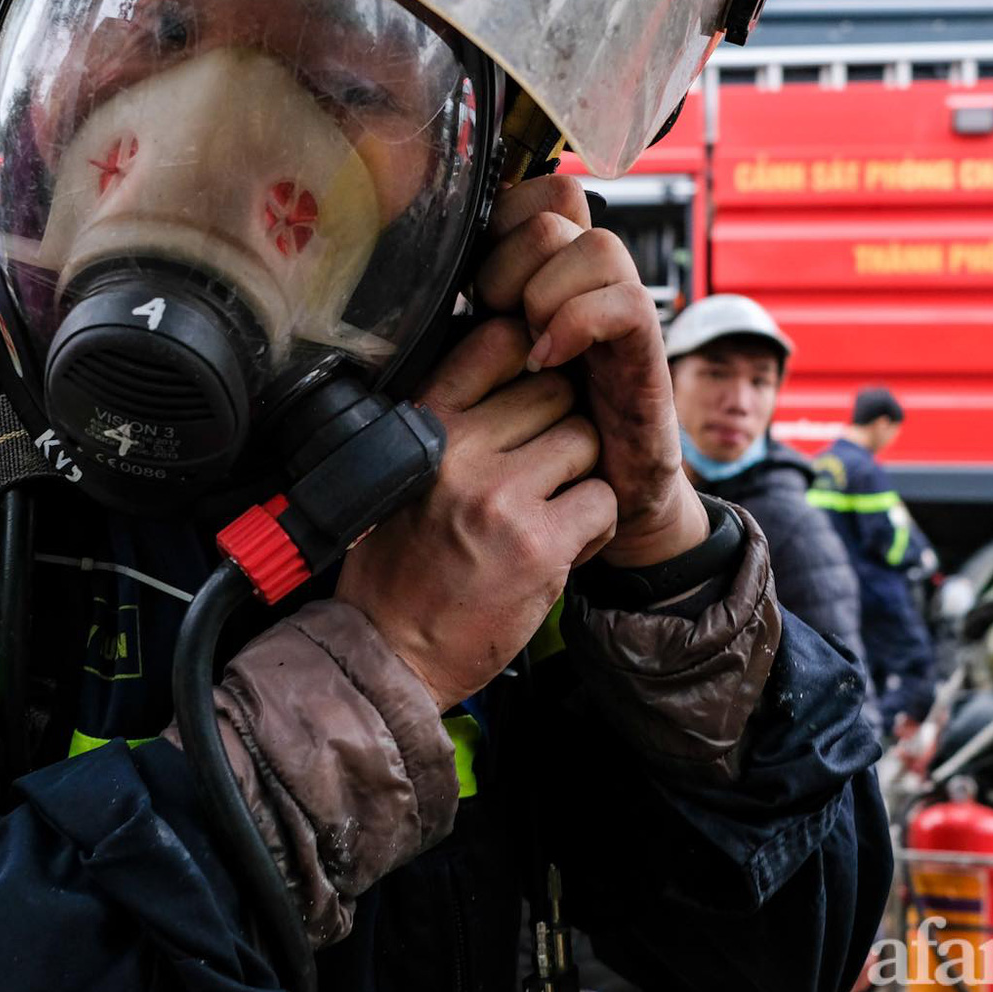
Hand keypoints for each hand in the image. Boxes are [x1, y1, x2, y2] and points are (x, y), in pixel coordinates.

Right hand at [335, 319, 617, 708]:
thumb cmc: (397, 565)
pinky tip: (559, 549)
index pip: (498, 341)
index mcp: (425, 423)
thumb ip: (449, 422)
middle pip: (555, 392)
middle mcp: (461, 449)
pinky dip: (594, 528)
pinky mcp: (539, 544)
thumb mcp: (401, 472)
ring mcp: (501, 495)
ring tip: (547, 515)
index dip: (530, 359)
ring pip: (585, 441)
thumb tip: (511, 367)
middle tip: (538, 477)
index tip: (530, 390)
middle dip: (558, 430)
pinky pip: (603, 501)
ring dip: (580, 478)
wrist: (389, 650)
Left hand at [473, 173, 707, 566]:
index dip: (503, 218)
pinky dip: (577, 325)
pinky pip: (624, 302)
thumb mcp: (488, 355)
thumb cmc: (538, 425)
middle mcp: (594, 279)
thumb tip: (418, 274)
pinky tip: (550, 360)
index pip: (540, 191)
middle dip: (512, 259)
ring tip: (530, 343)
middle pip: (562, 205)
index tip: (477, 279)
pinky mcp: (647, 352)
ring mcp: (624, 311)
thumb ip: (470, 310)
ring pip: (598, 245)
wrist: (605, 489)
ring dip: (546, 292)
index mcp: (555, 268)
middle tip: (499, 316)